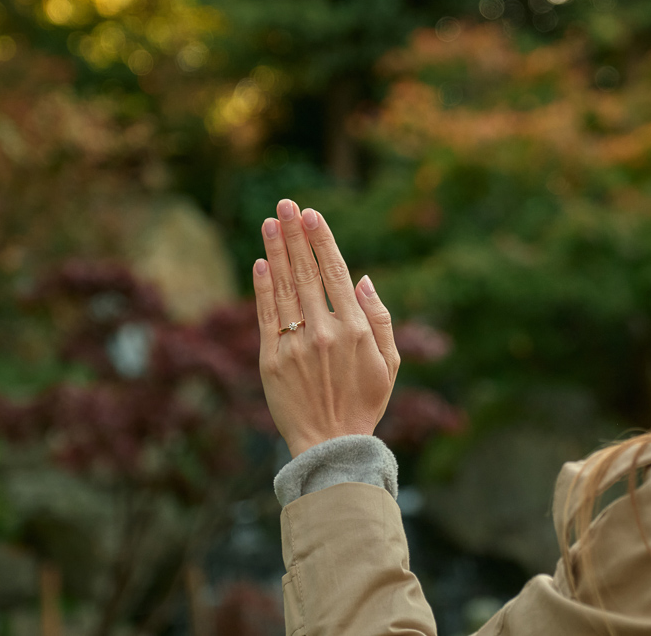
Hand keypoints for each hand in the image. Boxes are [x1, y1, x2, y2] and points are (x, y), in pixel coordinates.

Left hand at [251, 199, 399, 456]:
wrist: (332, 446)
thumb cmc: (365, 402)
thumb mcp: (389, 363)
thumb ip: (380, 318)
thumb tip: (361, 279)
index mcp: (356, 329)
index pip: (334, 272)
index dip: (321, 240)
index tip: (311, 214)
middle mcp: (325, 331)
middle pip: (306, 272)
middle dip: (294, 234)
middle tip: (285, 204)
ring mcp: (295, 345)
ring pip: (284, 287)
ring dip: (276, 251)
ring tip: (269, 221)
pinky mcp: (271, 360)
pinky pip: (265, 315)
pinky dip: (262, 286)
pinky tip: (260, 261)